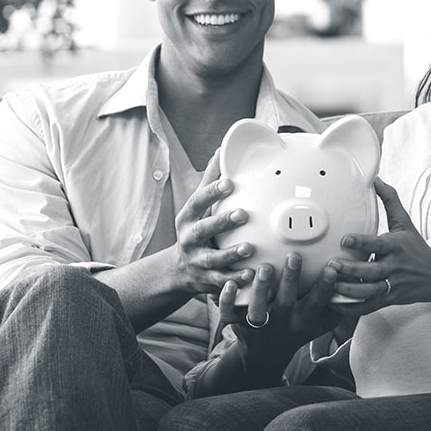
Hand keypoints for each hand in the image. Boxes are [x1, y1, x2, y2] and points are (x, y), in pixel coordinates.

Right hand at [172, 151, 254, 295]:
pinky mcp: (207, 280)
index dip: (212, 192)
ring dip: (231, 254)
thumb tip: (222, 149)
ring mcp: (197, 261)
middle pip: (204, 229)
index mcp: (188, 217)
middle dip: (222, 222)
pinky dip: (235, 279)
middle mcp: (189, 239)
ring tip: (249, 248)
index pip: (198, 201)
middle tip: (243, 214)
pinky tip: (250, 275)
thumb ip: (211, 179)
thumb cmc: (196, 228)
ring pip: (214, 259)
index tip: (229, 182)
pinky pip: (221, 281)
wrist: (179, 269)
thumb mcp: (197, 206)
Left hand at [218, 252, 339, 372]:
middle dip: (291, 279)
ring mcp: (258, 323)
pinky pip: (228, 313)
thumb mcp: (319, 325)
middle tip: (294, 256)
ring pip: (257, 307)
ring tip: (263, 267)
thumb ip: (336, 308)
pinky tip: (228, 283)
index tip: (331, 268)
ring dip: (260, 287)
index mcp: (302, 320)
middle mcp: (281, 322)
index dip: (324, 287)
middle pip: (286, 301)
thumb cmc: (296, 331)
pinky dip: (225, 299)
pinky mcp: (236, 323)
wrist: (264, 356)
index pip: (316, 303)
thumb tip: (357, 286)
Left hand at [328, 178, 430, 314]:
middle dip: (350, 270)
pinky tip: (334, 304)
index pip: (378, 244)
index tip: (344, 238)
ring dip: (347, 290)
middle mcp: (394, 267)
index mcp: (396, 247)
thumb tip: (376, 179)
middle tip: (330, 265)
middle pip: (371, 272)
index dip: (361, 242)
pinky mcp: (388, 300)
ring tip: (329, 285)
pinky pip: (367, 307)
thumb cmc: (416, 247)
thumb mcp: (405, 222)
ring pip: (368, 292)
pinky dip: (351, 308)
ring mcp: (391, 286)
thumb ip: (389, 200)